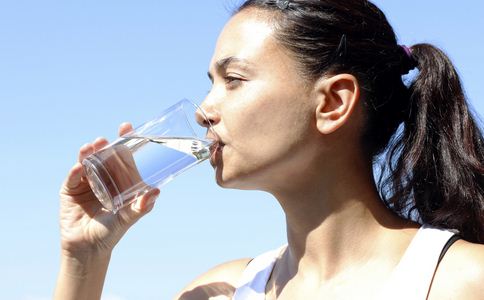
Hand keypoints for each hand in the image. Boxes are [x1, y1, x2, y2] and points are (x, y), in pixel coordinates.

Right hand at [59, 123, 159, 258]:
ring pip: (88, 161)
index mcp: (119, 179)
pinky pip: (73, 177)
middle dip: (105, 145)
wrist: (88, 248)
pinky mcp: (70, 189)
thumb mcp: (128, 218)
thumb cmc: (111, 231)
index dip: (125, 141)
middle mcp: (103, 176)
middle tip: (105, 140)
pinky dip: (76, 171)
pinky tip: (79, 168)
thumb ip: (141, 206)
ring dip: (89, 153)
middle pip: (104, 155)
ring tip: (91, 148)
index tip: (127, 127)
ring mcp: (86, 180)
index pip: (123, 155)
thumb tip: (156, 192)